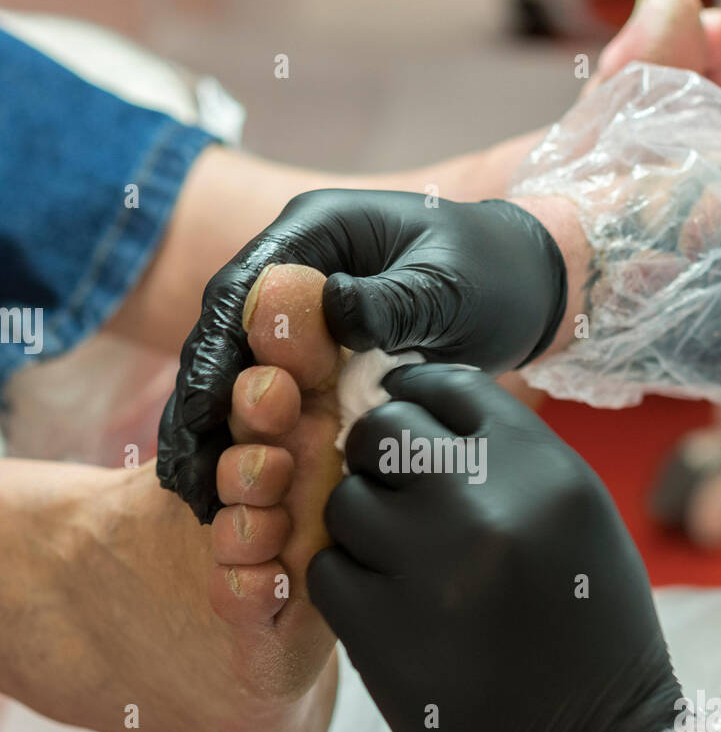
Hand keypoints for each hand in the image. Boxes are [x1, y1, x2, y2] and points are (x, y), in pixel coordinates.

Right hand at [157, 188, 565, 521]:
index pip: (239, 291)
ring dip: (215, 433)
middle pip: (222, 338)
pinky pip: (269, 397)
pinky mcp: (314, 357)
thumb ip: (392, 299)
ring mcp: (299, 317)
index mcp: (313, 232)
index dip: (214, 354)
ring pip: (236, 374)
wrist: (523, 286)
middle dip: (199, 405)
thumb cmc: (491, 272)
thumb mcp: (449, 284)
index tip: (203, 413)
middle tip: (185, 475)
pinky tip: (239, 496)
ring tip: (203, 499)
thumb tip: (333, 312)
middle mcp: (292, 271)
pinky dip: (251, 442)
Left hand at [307, 364, 680, 731]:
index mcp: (547, 473)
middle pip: (383, 433)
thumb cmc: (593, 632)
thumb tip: (423, 403)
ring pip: (346, 501)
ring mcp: (430, 571)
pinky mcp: (383, 635)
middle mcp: (487, 508)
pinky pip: (327, 571)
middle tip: (398, 496)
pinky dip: (347, 584)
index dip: (417, 400)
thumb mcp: (580, 522)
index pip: (448, 389)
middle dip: (381, 458)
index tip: (410, 423)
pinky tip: (384, 605)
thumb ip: (512, 461)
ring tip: (398, 561)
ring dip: (362, 525)